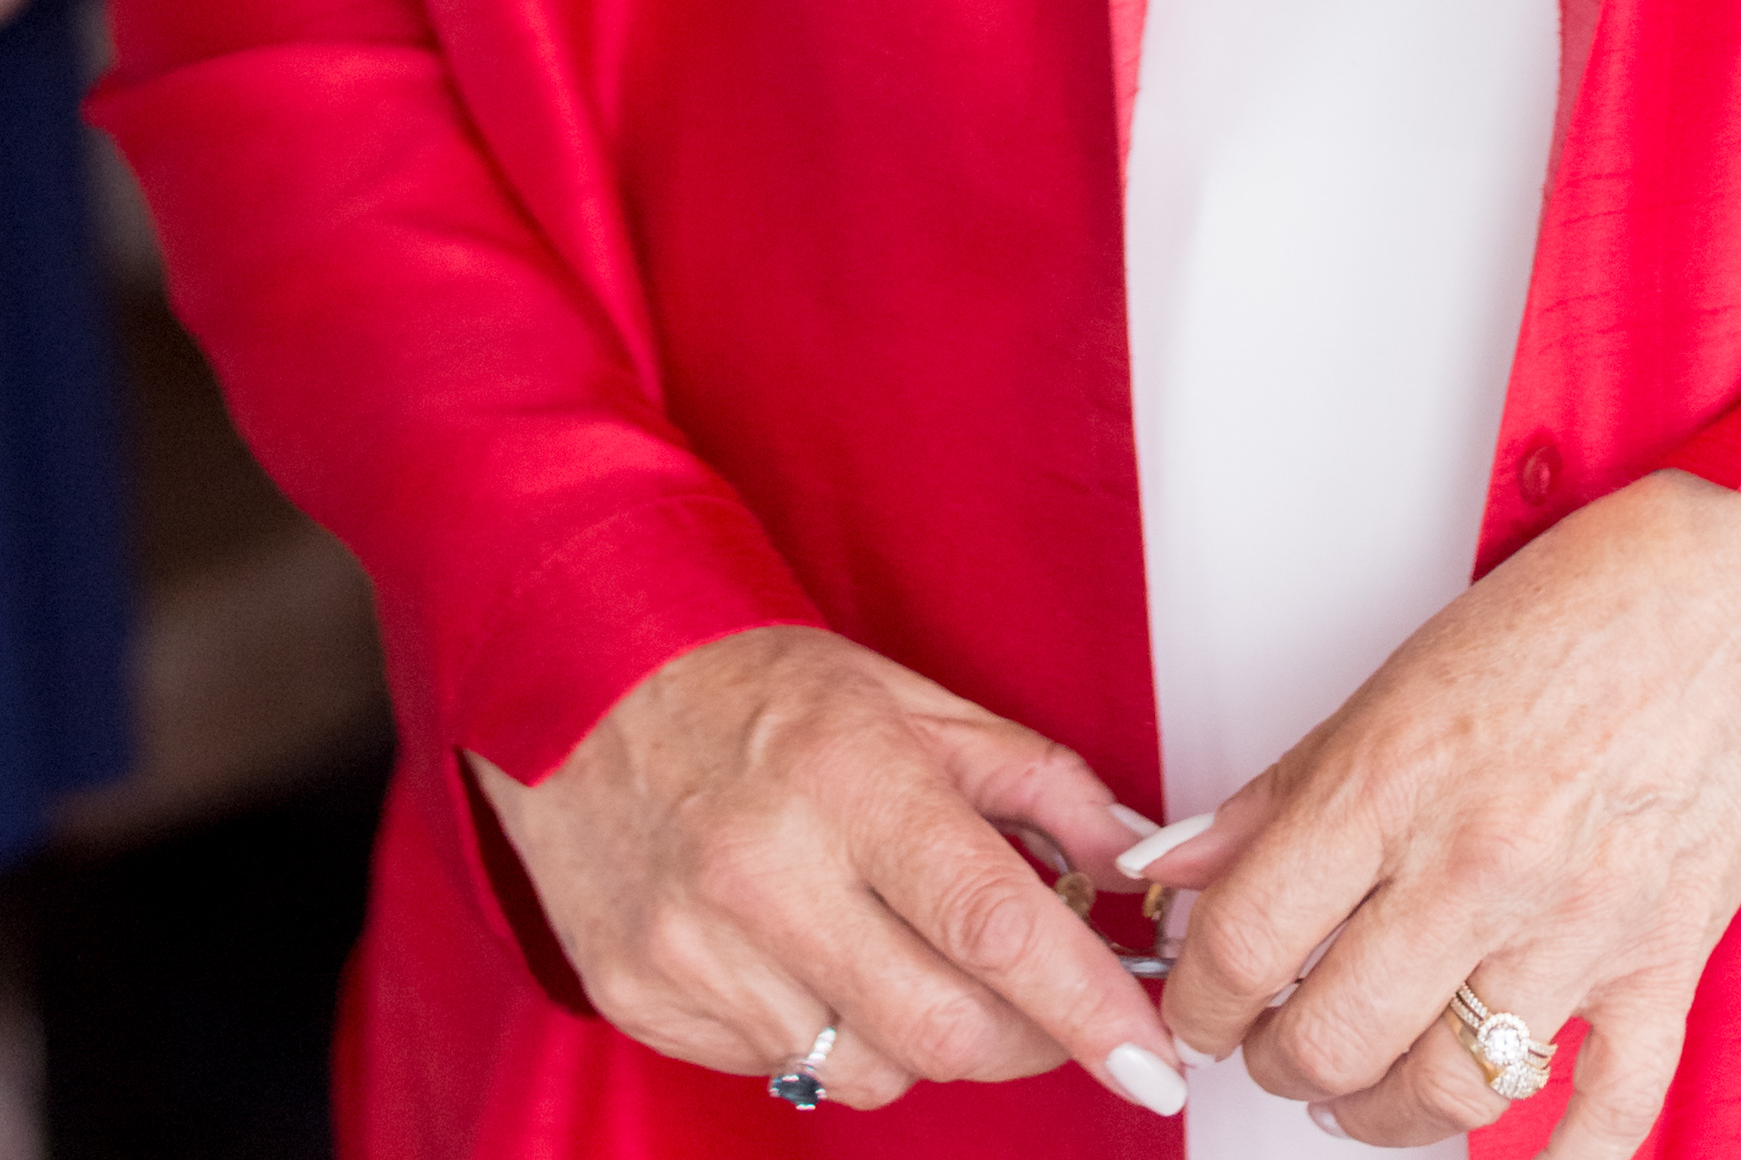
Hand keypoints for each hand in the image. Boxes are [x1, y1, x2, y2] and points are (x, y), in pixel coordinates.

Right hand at [468, 626, 1190, 1116]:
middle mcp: (766, 873)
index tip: (1148, 1058)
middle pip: (944, 1031)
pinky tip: (815, 954)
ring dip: (924, 1035)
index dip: (1087, 1004)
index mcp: (849, 777)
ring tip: (907, 947)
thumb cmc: (754, 686)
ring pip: (871, 1070)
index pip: (996, 923)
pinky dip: (831, 1035)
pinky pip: (786, 1071)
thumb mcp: (913, 698)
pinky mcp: (644, 1002)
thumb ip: (1036, 781)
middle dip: (1028, 1040)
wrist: (578, 683)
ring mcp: (695, 951)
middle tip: (1051, 1005)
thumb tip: (1131, 864)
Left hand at [1154, 472, 1740, 1148]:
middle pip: (1328, 1041)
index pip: (1245, 941)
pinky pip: (1602, 1116)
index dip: (1195, 998)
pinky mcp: (1663, 967)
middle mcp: (1478, 864)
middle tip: (1276, 1040)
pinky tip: (1510, 1158)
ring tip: (1363, 1085)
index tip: (1196, 1005)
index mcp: (1395, 780)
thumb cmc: (1578, 610)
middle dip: (1277, 1061)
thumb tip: (1175, 868)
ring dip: (1379, 1113)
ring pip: (1441, 1094)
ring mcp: (1576, 927)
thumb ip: (1283, 788)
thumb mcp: (1400, 675)